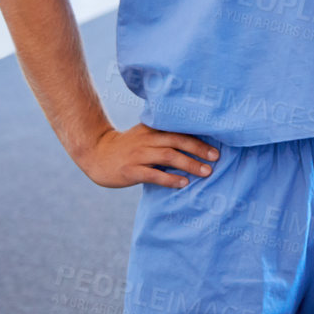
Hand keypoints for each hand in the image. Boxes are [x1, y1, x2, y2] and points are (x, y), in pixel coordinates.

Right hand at [72, 125, 218, 189]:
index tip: (217, 146)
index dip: (199, 138)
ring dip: (190, 164)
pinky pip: (154, 175)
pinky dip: (170, 179)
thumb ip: (164, 136)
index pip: (179, 131)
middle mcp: (147, 140)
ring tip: (206, 172)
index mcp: (152, 130)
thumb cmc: (127, 147)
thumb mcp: (144, 135)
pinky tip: (183, 183)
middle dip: (199, 149)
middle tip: (216, 158)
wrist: (96, 154)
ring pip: (169, 157)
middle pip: (178, 142)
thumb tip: (194, 143)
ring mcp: (138, 155)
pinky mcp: (130, 170)